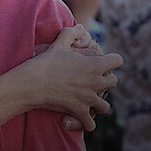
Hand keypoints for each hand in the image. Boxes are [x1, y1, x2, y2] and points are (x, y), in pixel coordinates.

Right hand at [0, 25, 120, 130]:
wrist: (33, 84)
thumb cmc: (45, 63)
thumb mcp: (58, 44)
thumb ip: (71, 33)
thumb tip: (79, 27)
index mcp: (94, 65)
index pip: (117, 61)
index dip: (112, 60)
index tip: (106, 61)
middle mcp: (96, 82)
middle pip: (114, 82)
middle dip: (107, 80)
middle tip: (95, 80)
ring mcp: (89, 99)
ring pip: (105, 106)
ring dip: (99, 104)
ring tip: (90, 102)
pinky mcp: (79, 111)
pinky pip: (90, 123)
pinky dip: (87, 123)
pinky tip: (82, 120)